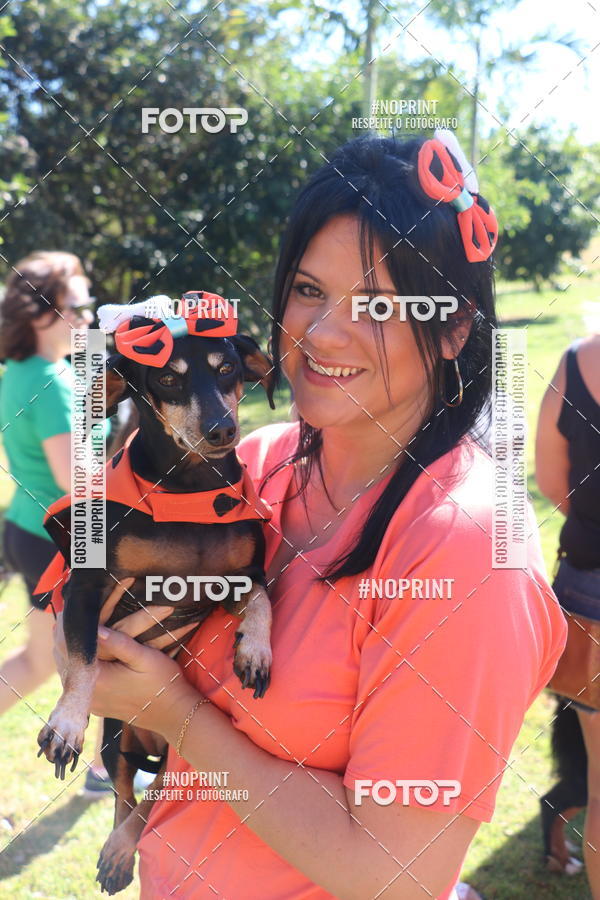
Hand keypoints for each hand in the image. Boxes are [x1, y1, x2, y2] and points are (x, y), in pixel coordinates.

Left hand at [52, 578, 199, 733]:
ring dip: (72, 648)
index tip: (74, 607)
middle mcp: (88, 694)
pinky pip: (78, 680)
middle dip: (67, 635)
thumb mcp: (145, 657)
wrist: (174, 714)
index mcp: (96, 680)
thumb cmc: (163, 683)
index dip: (67, 625)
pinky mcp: (96, 705)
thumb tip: (96, 627)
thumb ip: (118, 643)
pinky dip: (80, 662)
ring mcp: (91, 702)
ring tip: (79, 628)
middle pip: (63, 657)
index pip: (67, 647)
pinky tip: (89, 650)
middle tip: (76, 613)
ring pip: (68, 668)